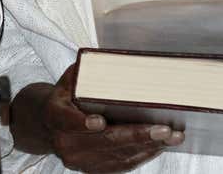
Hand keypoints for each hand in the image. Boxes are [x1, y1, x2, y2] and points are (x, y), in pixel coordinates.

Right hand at [37, 63, 182, 171]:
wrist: (50, 125)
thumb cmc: (65, 96)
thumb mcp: (69, 79)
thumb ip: (86, 72)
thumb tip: (113, 60)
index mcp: (55, 115)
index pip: (68, 120)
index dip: (83, 123)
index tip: (100, 122)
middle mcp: (65, 142)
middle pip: (103, 141)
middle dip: (136, 135)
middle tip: (164, 129)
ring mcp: (79, 159)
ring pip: (117, 155)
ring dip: (147, 147)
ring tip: (172, 137)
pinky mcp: (93, 168)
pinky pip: (121, 164)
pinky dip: (143, 155)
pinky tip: (160, 145)